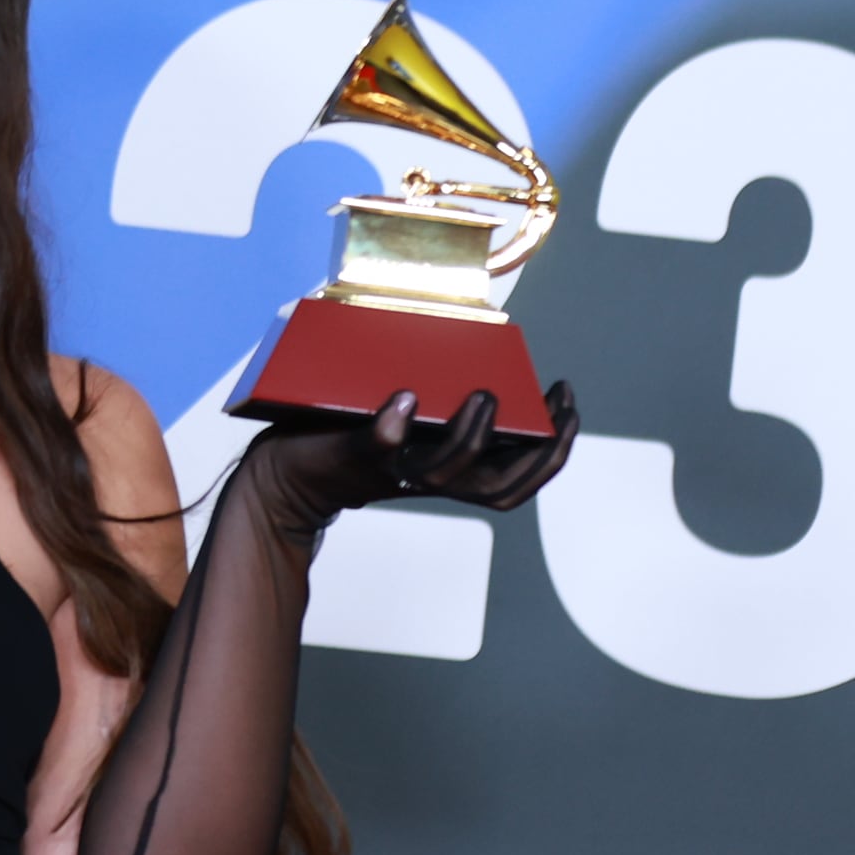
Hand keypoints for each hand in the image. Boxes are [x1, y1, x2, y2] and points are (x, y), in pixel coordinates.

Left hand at [239, 381, 580, 535]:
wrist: (285, 472)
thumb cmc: (350, 439)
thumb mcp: (410, 421)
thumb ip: (442, 405)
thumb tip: (478, 366)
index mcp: (450, 474)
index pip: (518, 480)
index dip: (553, 452)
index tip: (568, 405)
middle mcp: (429, 481)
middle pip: (500, 487)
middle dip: (536, 451)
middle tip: (551, 404)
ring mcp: (393, 473)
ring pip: (445, 473)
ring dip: (469, 439)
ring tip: (483, 395)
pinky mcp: (350, 459)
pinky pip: (374, 449)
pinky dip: (391, 429)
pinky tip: (405, 402)